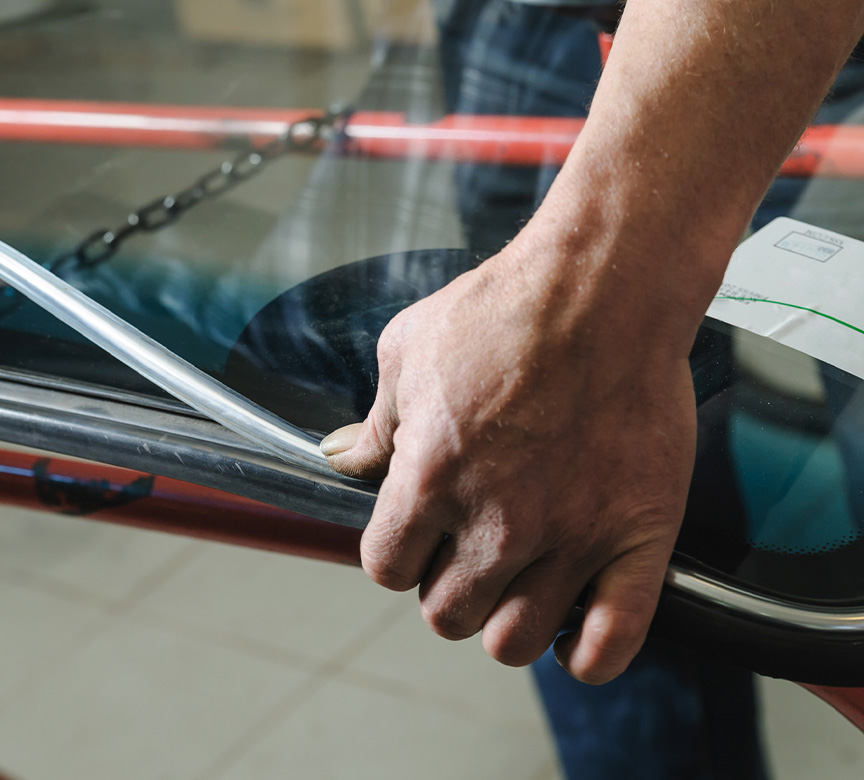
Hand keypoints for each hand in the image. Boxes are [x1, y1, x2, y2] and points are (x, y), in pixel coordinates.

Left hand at [321, 238, 696, 683]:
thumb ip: (373, 423)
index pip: (385, 569)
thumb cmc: (503, 310)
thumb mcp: (407, 353)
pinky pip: (611, 642)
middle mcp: (497, 524)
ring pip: (514, 641)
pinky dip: (589, 653)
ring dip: (505, 620)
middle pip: (445, 615)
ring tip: (516, 580)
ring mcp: (571, 537)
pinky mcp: (638, 537)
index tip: (413, 530)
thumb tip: (339, 458)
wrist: (607, 285)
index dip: (394, 552)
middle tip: (466, 548)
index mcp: (430, 480)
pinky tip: (575, 625)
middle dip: (445, 587)